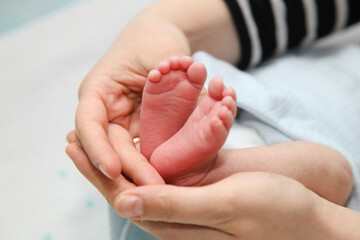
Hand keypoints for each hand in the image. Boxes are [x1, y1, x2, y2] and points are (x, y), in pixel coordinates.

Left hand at [67, 138, 331, 239]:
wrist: (301, 215)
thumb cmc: (271, 210)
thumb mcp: (225, 205)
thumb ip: (174, 206)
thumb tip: (123, 200)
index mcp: (175, 227)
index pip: (122, 198)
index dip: (95, 171)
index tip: (74, 144)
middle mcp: (174, 220)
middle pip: (124, 189)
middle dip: (97, 163)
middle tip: (73, 135)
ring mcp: (184, 207)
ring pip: (139, 180)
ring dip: (116, 157)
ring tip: (97, 134)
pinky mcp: (196, 195)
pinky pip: (160, 174)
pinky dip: (142, 156)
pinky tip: (134, 142)